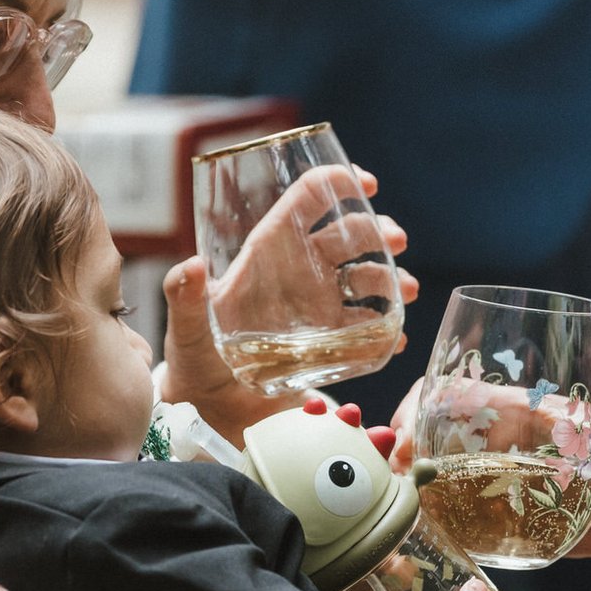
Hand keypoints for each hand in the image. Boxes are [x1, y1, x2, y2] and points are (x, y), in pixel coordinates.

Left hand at [160, 168, 415, 441]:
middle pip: (351, 234)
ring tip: (405, 293)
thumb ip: (184, 297)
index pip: (308, 201)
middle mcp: (302, 270)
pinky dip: (388, 331)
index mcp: (270, 250)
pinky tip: (395, 339)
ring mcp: (322, 305)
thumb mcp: (186, 325)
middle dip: (379, 230)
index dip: (338, 184)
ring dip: (394, 279)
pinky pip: (370, 329)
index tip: (366, 184)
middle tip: (396, 241)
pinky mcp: (334, 342)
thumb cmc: (195, 356)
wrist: (212, 406)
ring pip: (369, 278)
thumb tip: (192, 268)